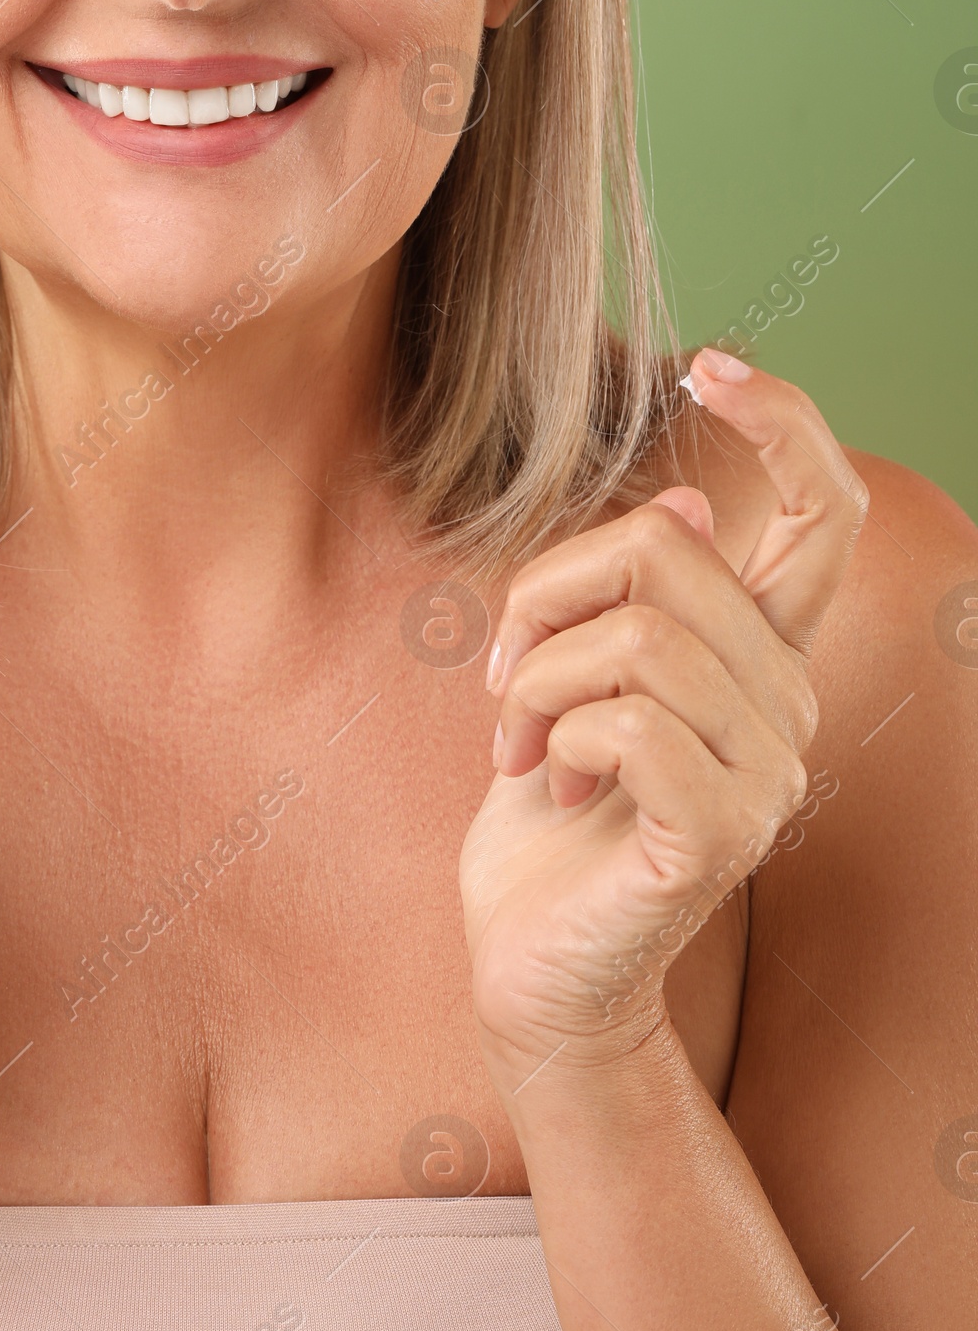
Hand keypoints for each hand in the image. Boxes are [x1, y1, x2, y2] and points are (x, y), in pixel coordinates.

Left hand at [459, 351, 866, 1089]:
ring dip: (536, 679)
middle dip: (545, 595)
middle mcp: (787, 706)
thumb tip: (690, 509)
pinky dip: (552, 738)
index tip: (706, 368)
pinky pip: (623, 722)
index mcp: (758, 655)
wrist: (531, 962)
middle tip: (504, 677)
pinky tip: (546, 784)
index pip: (825, 514)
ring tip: (517, 742)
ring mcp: (766, 775)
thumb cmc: (547, 811)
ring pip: (637, 635)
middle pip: (666, 552)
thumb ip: (626, 599)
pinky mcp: (717, 836)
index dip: (787, 421)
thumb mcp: (566, 675)